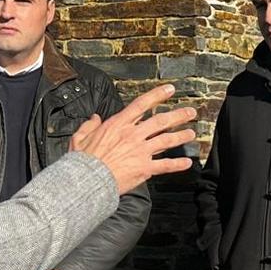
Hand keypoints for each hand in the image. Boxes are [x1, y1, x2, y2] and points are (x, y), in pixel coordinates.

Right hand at [69, 84, 199, 195]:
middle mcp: (133, 135)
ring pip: (166, 140)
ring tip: (191, 133)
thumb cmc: (82, 160)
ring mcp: (141, 151)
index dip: (158, 95)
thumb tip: (94, 118)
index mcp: (118, 124)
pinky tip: (186, 163)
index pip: (142, 104)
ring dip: (181, 136)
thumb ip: (88, 126)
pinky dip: (177, 164)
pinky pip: (165, 165)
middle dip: (178, 115)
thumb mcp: (79, 137)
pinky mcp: (144, 168)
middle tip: (190, 112)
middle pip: (160, 121)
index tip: (170, 90)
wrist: (87, 180)